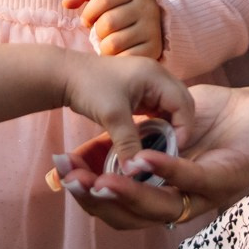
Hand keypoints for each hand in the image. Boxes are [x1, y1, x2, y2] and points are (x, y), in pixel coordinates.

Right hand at [55, 82, 248, 230]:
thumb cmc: (223, 117)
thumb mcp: (163, 124)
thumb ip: (129, 138)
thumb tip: (82, 156)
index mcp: (167, 191)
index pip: (121, 204)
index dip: (90, 196)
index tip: (61, 178)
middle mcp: (184, 201)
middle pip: (133, 215)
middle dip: (98, 200)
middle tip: (72, 183)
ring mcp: (206, 195)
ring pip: (159, 206)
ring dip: (127, 194)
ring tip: (99, 181)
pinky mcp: (228, 179)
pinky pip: (192, 180)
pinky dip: (166, 170)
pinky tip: (144, 158)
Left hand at [57, 45, 193, 166]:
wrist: (64, 75)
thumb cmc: (89, 88)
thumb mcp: (112, 117)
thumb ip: (129, 144)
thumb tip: (137, 172)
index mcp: (156, 76)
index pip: (184, 104)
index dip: (183, 128)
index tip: (174, 151)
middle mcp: (158, 76)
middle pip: (182, 104)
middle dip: (180, 128)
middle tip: (172, 150)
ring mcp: (149, 82)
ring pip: (171, 108)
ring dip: (169, 126)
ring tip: (162, 147)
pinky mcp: (140, 91)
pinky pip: (158, 109)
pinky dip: (158, 123)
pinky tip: (150, 138)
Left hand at [63, 0, 163, 59]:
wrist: (147, 25)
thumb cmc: (118, 8)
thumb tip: (66, 3)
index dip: (89, 12)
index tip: (87, 19)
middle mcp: (149, 7)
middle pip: (108, 23)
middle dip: (97, 31)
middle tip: (102, 32)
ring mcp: (153, 30)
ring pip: (113, 44)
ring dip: (104, 47)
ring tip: (110, 42)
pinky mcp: (154, 51)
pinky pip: (123, 59)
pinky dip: (115, 59)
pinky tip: (119, 53)